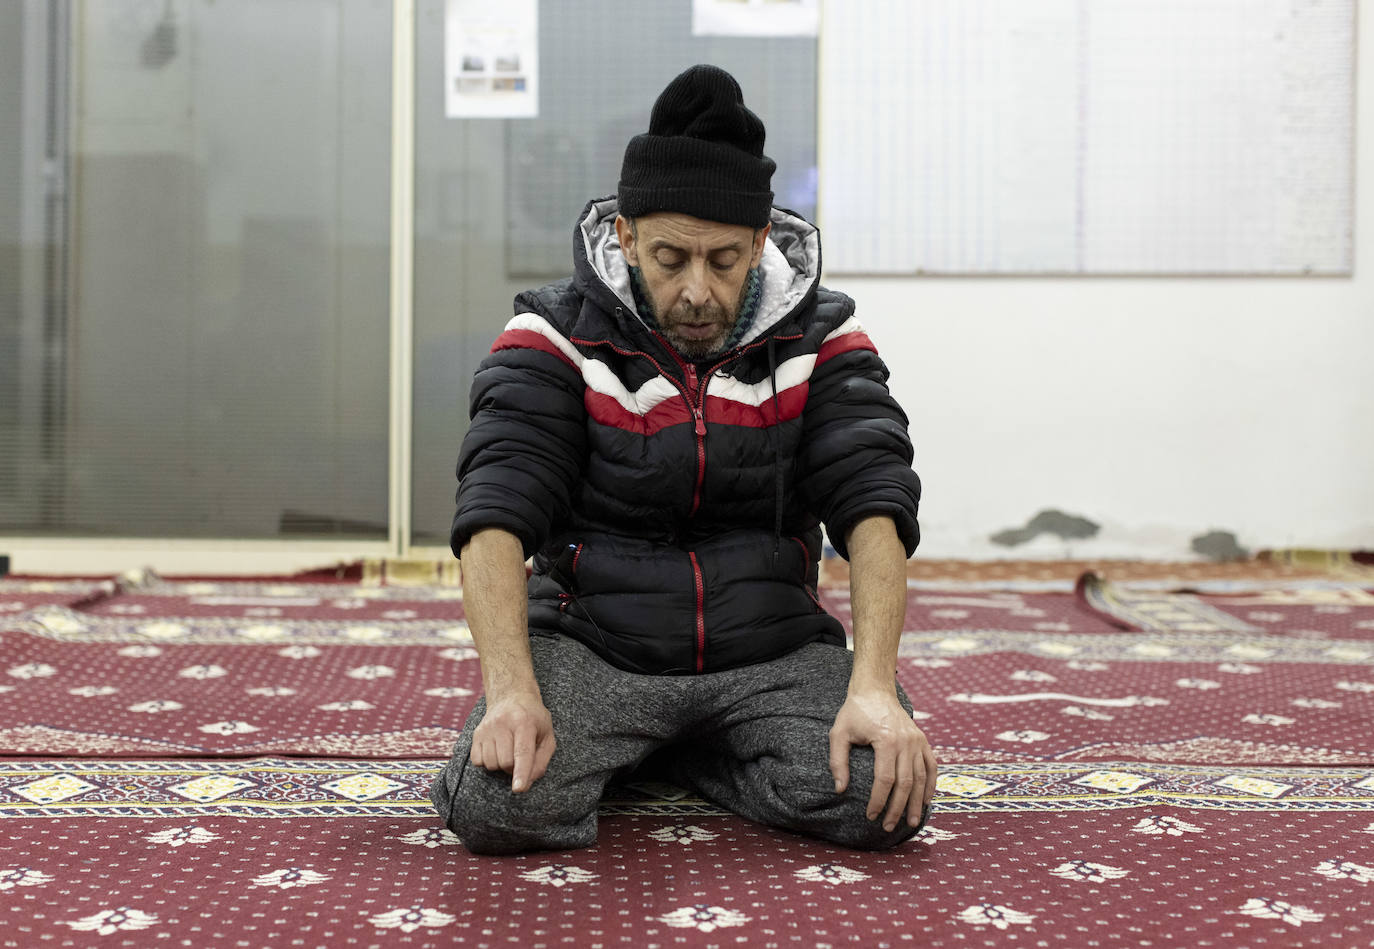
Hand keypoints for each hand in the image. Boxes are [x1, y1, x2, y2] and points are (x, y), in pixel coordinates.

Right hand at [469, 691, 556, 792]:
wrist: (512, 696)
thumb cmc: (534, 719)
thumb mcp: (547, 736)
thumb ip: (541, 760)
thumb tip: (528, 783)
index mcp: (524, 722)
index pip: (522, 752)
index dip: (521, 773)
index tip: (518, 789)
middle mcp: (502, 723)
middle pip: (506, 762)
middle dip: (514, 768)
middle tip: (520, 757)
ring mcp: (487, 728)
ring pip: (491, 764)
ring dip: (501, 766)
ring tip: (509, 752)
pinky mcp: (476, 734)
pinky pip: (478, 762)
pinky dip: (488, 763)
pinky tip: (496, 751)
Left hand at [828, 690, 936, 831]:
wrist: (875, 690)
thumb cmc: (854, 712)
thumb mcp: (839, 733)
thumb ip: (838, 761)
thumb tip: (840, 790)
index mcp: (887, 740)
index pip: (885, 779)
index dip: (879, 801)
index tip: (871, 816)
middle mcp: (907, 741)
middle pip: (906, 783)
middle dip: (897, 808)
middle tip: (888, 827)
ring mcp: (918, 741)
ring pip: (921, 778)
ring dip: (917, 803)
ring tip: (911, 822)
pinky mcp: (923, 740)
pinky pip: (932, 766)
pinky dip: (931, 785)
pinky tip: (926, 801)